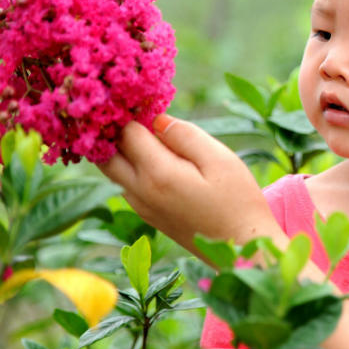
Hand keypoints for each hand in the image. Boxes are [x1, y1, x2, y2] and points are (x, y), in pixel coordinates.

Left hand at [98, 115, 287, 256]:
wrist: (241, 249)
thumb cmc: (238, 201)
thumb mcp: (220, 159)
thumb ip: (185, 135)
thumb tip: (157, 119)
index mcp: (158, 174)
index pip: (128, 131)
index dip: (136, 111)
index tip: (147, 99)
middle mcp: (141, 192)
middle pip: (106, 152)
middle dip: (114, 129)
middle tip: (135, 112)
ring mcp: (141, 207)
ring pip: (112, 170)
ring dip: (121, 149)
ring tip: (146, 132)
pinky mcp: (148, 215)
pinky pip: (125, 184)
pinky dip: (130, 166)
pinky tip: (154, 157)